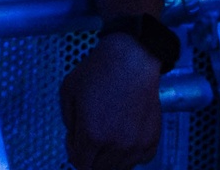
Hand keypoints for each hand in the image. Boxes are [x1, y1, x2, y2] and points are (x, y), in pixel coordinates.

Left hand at [60, 32, 167, 169]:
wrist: (132, 60)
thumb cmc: (100, 71)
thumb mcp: (68, 92)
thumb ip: (69, 123)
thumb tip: (74, 141)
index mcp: (92, 134)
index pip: (80, 164)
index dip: (74, 153)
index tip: (75, 142)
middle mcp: (116, 145)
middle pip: (99, 169)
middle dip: (90, 156)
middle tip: (89, 138)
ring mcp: (136, 144)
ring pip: (119, 168)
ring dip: (109, 158)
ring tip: (106, 136)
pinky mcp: (151, 140)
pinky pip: (139, 160)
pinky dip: (130, 155)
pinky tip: (123, 138)